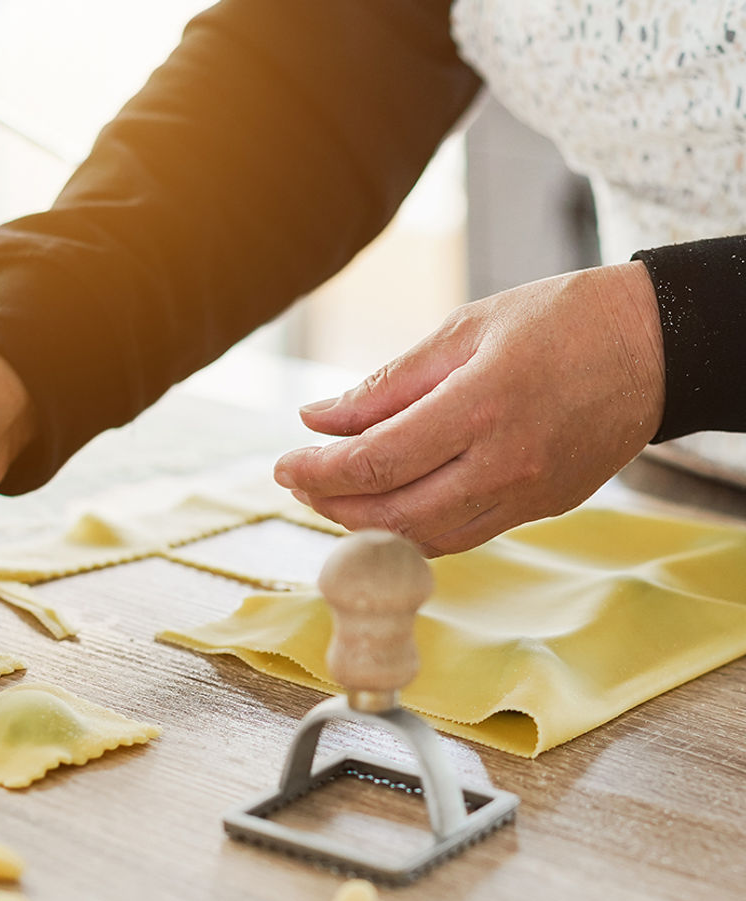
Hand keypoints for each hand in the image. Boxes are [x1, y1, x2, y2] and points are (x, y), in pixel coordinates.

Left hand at [273, 262, 664, 555]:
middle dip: (331, 503)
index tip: (284, 463)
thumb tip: (316, 418)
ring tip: (335, 493)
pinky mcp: (540, 509)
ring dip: (366, 524)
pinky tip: (387, 505)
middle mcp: (505, 463)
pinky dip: (412, 529)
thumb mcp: (464, 329)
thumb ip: (385, 383)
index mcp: (482, 405)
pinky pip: (460, 537)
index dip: (319, 469)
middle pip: (392, 514)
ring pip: (423, 537)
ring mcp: (526, 495)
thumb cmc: (559, 321)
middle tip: (299, 480)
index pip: (377, 461)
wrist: (656, 348)